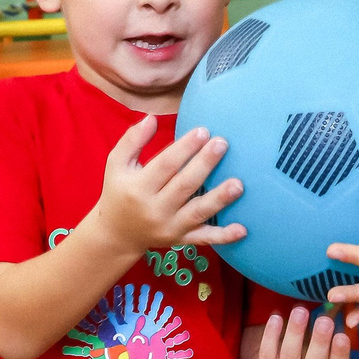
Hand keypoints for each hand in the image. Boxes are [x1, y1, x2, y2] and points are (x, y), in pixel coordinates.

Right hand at [84, 115, 244, 257]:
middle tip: (223, 144)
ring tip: (239, 185)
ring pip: (198, 212)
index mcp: (138, 188)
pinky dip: (224, 236)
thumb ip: (132, 140)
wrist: (117, 234)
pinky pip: (204, 238)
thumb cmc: (119, 191)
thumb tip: (151, 118)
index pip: (165, 165)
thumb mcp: (116, 164)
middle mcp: (155, 209)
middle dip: (204, 165)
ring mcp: (170, 227)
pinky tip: (243, 229)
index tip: (203, 131)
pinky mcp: (182, 240)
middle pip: (184, 185)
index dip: (184, 148)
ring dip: (220, 199)